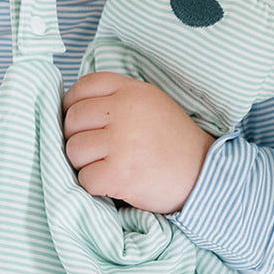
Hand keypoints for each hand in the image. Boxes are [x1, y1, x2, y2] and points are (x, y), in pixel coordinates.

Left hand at [62, 71, 212, 213]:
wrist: (204, 175)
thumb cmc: (173, 142)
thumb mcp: (150, 103)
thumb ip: (116, 99)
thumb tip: (70, 108)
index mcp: (132, 91)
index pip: (82, 87)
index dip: (73, 106)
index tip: (80, 122)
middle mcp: (126, 110)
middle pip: (72, 120)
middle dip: (77, 138)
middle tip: (97, 151)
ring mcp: (123, 141)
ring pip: (74, 150)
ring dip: (85, 164)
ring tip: (108, 166)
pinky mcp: (120, 173)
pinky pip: (85, 179)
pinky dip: (94, 186)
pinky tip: (114, 183)